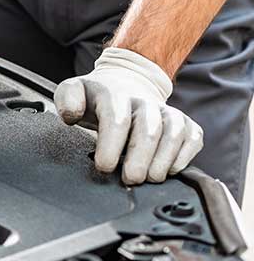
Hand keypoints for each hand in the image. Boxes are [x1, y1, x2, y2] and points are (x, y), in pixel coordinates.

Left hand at [54, 47, 203, 184]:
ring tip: (149, 178)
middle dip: (140, 158)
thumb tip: (71, 114)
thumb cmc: (99, 96)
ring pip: (174, 134)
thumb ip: (67, 99)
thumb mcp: (74, 91)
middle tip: (130, 179)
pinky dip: (183, 157)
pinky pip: (192, 139)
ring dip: (163, 161)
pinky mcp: (185, 122)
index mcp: (114, 94)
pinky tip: (169, 170)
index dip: (111, 145)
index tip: (104, 166)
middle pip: (149, 129)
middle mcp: (144, 101)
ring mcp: (167, 111)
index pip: (116, 119)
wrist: (126, 81)